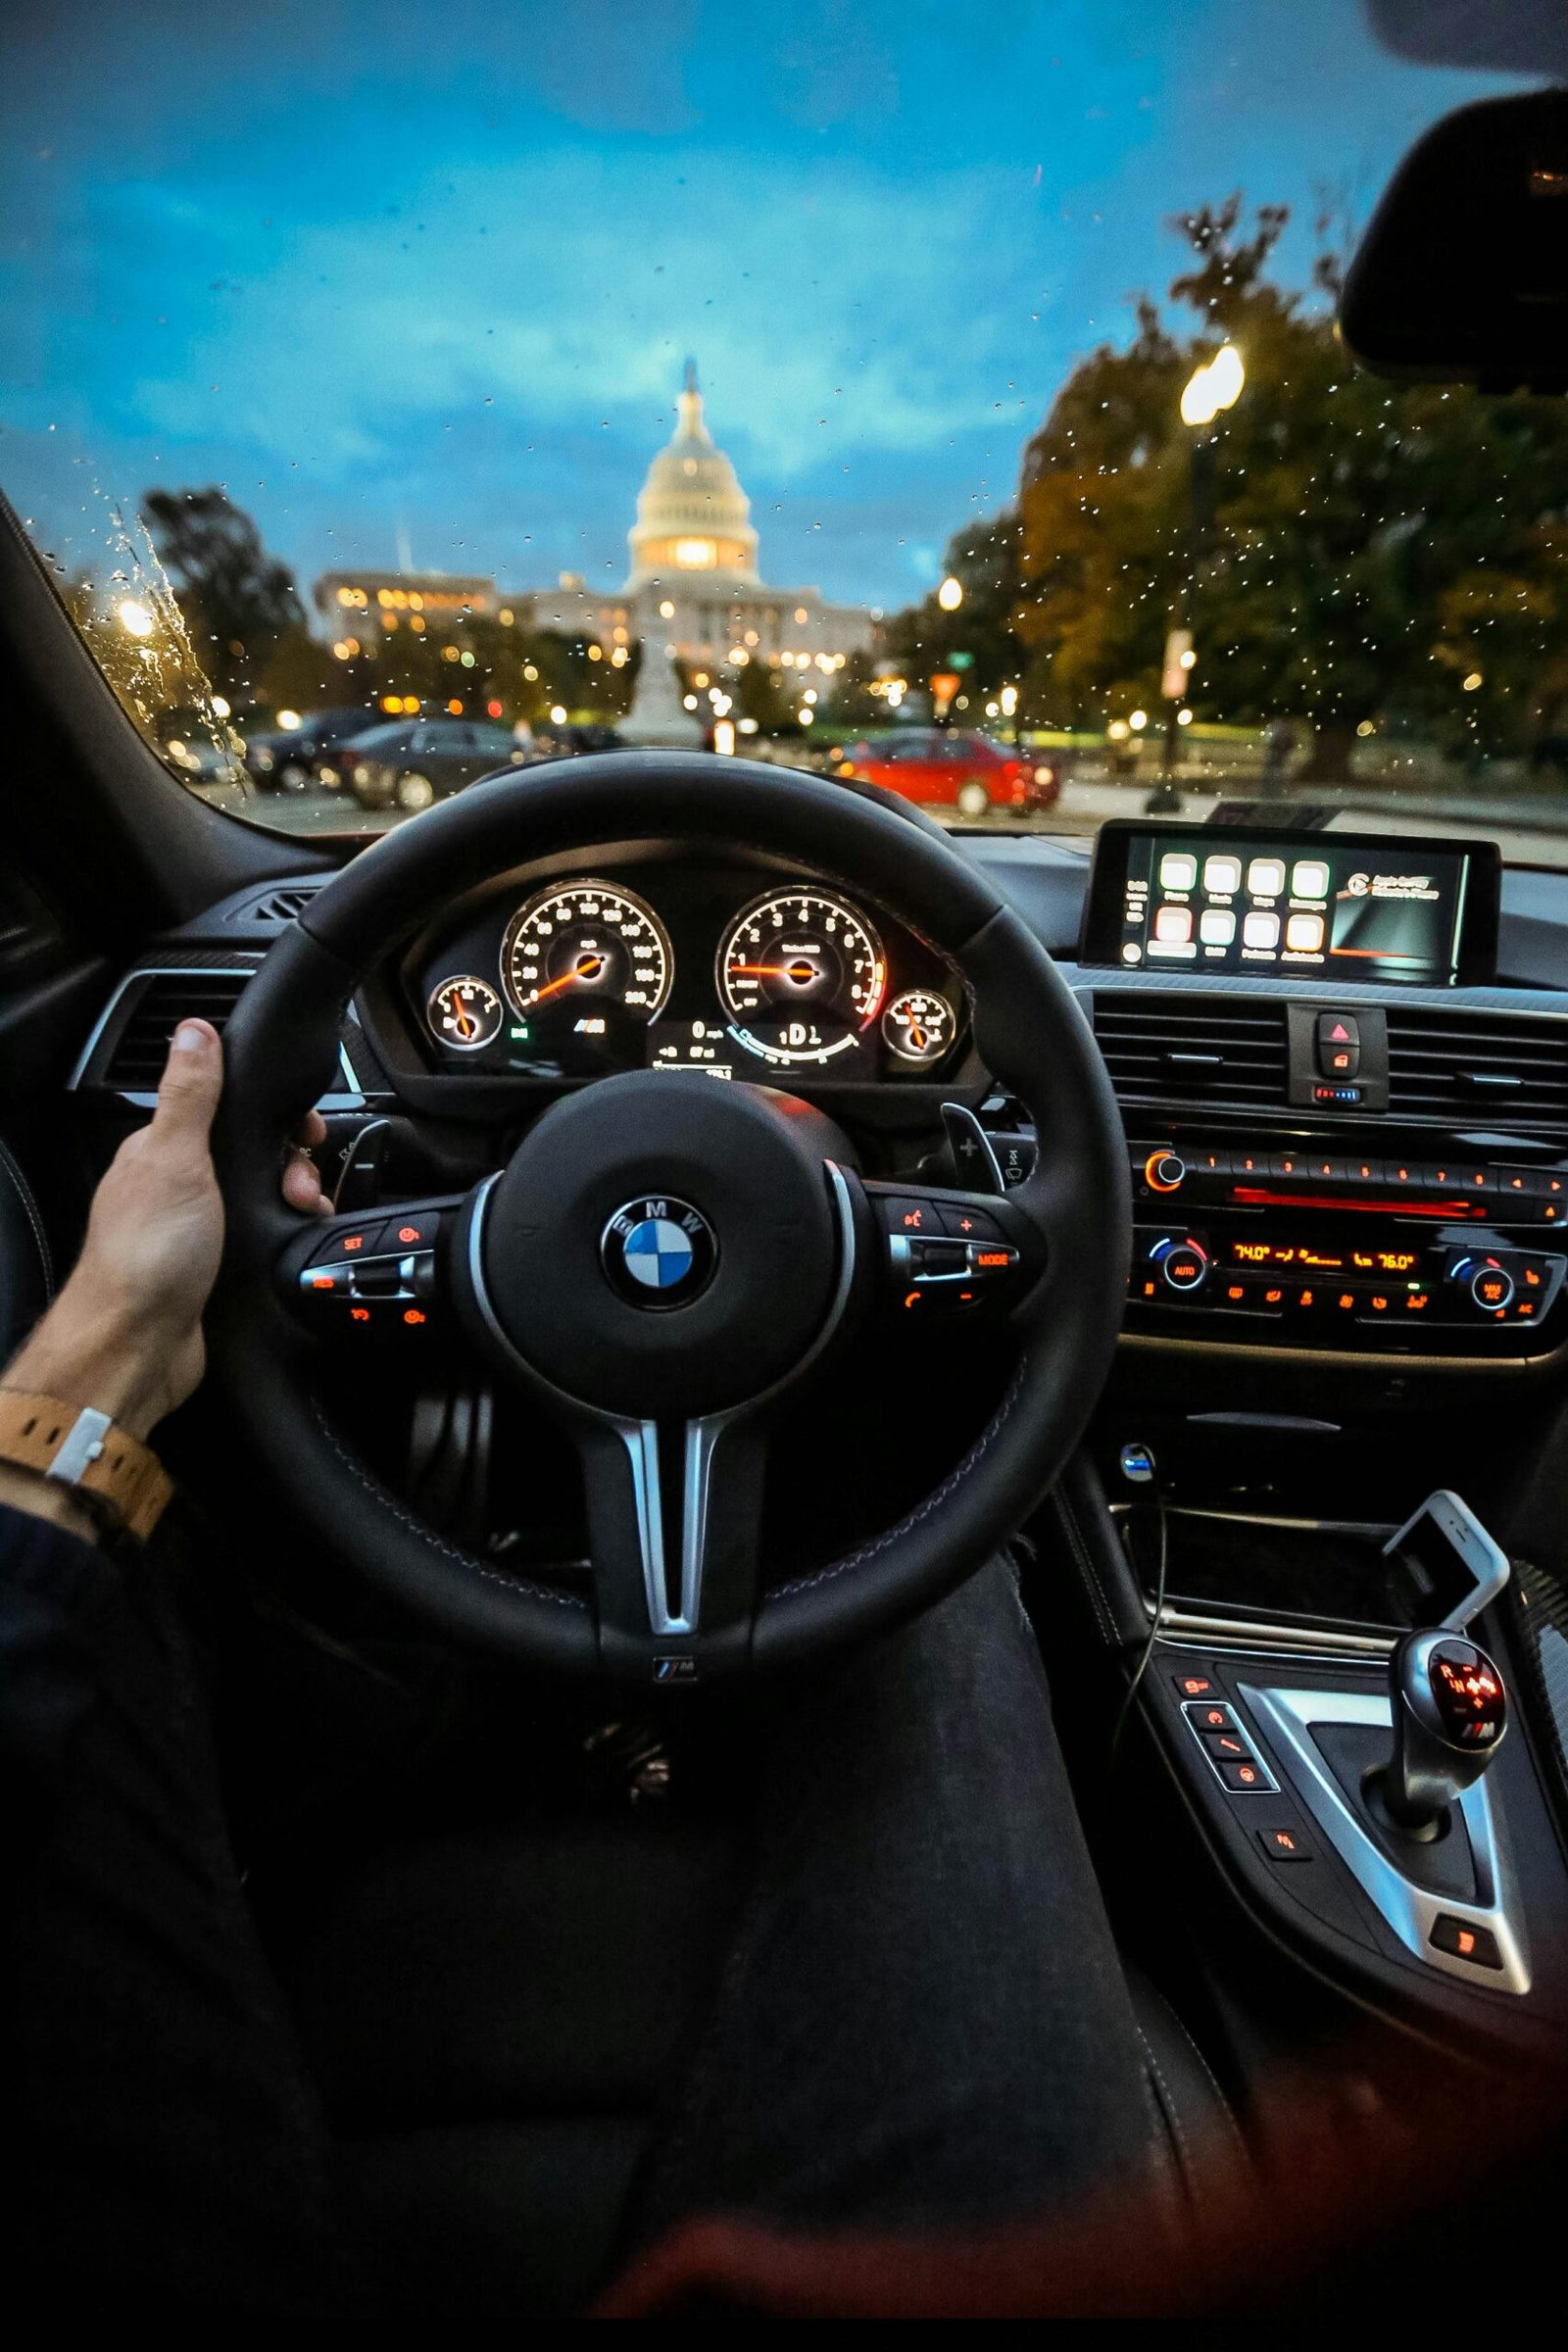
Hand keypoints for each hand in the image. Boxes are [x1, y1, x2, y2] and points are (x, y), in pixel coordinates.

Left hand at [4, 1021, 328, 1443]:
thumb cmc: (146, 1255)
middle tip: (298, 1181)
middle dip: (292, 1161)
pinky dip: (288, 1232)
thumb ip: (189, 1094)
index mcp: (163, 1149)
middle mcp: (180, 1185)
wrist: (141, 1346)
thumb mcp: (175, 1158)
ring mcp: (199, 1226)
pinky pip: (266, 1233)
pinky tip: (296, 1237)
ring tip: (299, 1211)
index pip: (228, 1107)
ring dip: (295, 1198)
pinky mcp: (218, 1265)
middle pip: (256, 1151)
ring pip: (265, 1193)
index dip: (273, 1111)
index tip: (301, 1126)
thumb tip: (194, 1030)